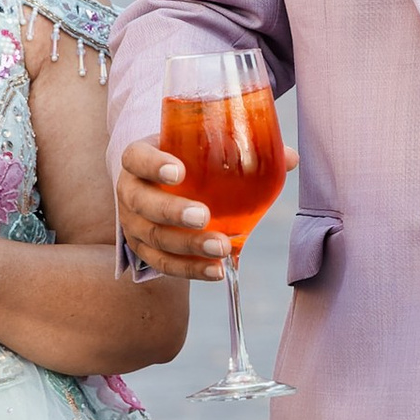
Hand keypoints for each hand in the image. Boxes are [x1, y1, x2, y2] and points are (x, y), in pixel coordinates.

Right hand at [115, 135, 296, 281]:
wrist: (158, 187)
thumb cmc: (184, 160)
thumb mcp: (199, 148)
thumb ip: (242, 149)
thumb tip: (290, 158)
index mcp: (138, 158)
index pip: (136, 157)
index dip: (153, 164)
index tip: (179, 171)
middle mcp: (130, 191)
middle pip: (143, 203)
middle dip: (173, 212)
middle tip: (204, 217)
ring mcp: (133, 224)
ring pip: (154, 238)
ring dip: (188, 246)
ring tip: (221, 248)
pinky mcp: (142, 251)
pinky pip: (164, 265)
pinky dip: (190, 270)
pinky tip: (216, 270)